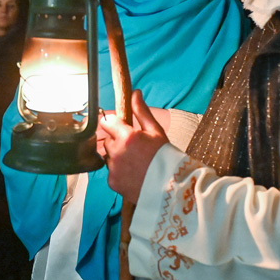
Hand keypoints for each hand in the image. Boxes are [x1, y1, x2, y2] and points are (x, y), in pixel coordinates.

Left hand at [101, 90, 169, 204]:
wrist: (172, 187)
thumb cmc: (166, 157)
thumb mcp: (156, 131)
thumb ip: (141, 111)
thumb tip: (135, 92)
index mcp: (126, 136)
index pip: (107, 122)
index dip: (115, 124)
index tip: (122, 129)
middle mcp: (116, 152)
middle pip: (107, 140)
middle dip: (117, 142)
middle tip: (135, 149)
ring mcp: (113, 168)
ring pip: (108, 157)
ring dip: (117, 157)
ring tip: (136, 163)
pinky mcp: (112, 182)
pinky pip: (111, 172)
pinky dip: (119, 172)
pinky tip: (133, 174)